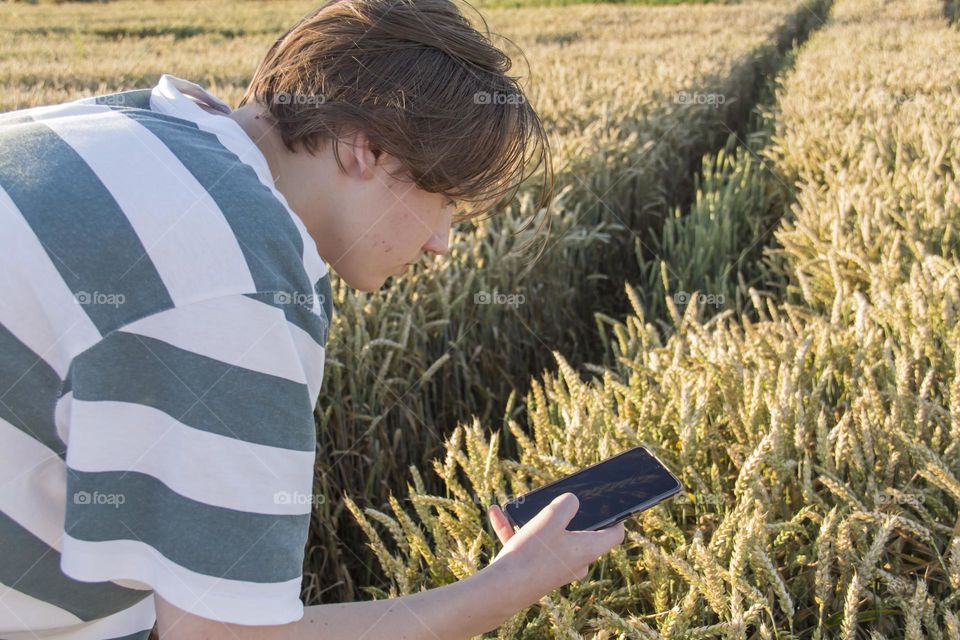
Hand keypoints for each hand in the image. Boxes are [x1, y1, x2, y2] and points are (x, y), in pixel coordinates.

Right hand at [484, 493, 625, 607]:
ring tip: (518, 506)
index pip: (614, 534)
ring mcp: (556, 569)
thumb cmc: (532, 553)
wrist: (502, 590)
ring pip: (549, 538)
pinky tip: (497, 514)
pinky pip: (530, 547)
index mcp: (588, 549)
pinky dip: (517, 531)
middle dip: (564, 515)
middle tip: (555, 500)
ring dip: (533, 520)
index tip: (609, 504)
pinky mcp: (537, 573)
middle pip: (580, 534)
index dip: (615, 516)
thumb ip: (567, 503)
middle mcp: (576, 562)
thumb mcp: (551, 517)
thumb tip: (572, 501)